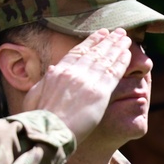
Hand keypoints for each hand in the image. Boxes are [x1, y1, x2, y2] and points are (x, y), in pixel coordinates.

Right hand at [22, 28, 132, 143]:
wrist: (50, 131)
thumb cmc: (40, 118)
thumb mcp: (36, 95)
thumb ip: (45, 81)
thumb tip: (53, 68)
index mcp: (58, 72)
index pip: (77, 52)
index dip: (90, 41)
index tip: (100, 34)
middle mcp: (73, 72)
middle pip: (94, 52)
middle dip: (107, 40)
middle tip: (118, 31)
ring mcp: (87, 81)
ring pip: (105, 58)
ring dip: (117, 46)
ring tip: (126, 38)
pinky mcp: (100, 92)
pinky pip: (114, 72)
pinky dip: (121, 61)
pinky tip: (128, 54)